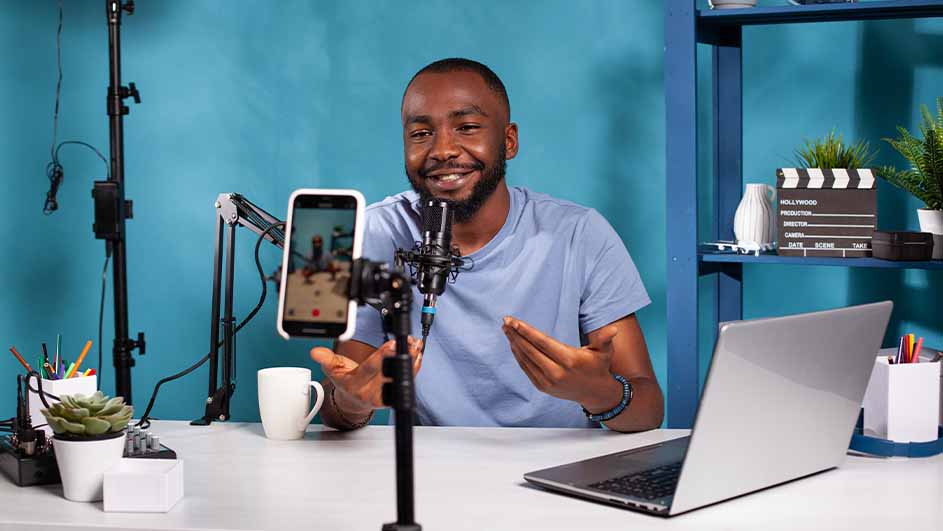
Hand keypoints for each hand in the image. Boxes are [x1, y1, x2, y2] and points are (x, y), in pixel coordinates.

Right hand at [309, 337, 422, 414]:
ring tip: (416, 345)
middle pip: (388, 372)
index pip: (369, 369)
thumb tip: (315, 352)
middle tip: (410, 342)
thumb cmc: (344, 380)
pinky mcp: (392, 398)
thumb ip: (326, 359)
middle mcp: (369, 392)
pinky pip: (405, 382)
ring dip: (410, 361)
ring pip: (399, 378)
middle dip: (400, 356)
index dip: (382, 356)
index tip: (392, 344)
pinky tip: (417, 355)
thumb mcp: (332, 369)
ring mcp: (382, 397)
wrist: (352, 399)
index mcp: (353, 384)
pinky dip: (413, 368)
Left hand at [502, 316, 621, 411]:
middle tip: (505, 322)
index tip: (514, 321)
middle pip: (530, 350)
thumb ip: (604, 340)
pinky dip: (518, 356)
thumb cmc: (599, 367)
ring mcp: (548, 381)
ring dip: (514, 344)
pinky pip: (526, 369)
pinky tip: (514, 344)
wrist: (595, 393)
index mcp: (569, 360)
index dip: (526, 331)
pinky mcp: (543, 387)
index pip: (542, 342)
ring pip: (526, 359)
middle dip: (516, 334)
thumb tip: (613, 330)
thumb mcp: (604, 353)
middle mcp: (556, 372)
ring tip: (506, 330)